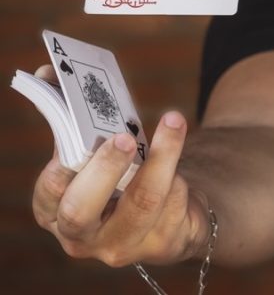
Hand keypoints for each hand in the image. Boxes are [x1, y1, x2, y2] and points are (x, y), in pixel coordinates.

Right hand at [31, 64, 210, 267]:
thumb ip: (77, 120)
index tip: (78, 139)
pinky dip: (179, 172)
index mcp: (56, 212)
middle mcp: (83, 237)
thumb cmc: (124, 175)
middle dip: (102, 170)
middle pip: (81, 209)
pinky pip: (174, 203)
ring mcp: (123, 245)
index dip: (60, 167)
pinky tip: (180, 159)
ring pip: (142, 201)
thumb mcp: (100, 153)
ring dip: (162, 155)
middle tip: (123, 137)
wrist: (171, 211)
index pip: (50, 193)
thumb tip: (48, 72)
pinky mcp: (164, 244)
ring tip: (173, 120)